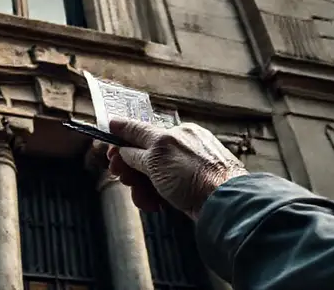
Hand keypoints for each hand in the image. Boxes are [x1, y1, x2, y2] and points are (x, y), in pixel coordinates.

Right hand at [107, 119, 246, 218]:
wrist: (223, 203)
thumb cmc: (194, 176)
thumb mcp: (157, 158)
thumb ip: (136, 153)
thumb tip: (124, 149)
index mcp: (175, 133)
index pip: (141, 130)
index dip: (122, 133)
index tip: (109, 130)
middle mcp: (182, 147)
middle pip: (145, 155)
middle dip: (129, 168)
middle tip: (120, 176)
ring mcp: (188, 167)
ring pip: (154, 175)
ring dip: (142, 187)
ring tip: (142, 199)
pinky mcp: (194, 186)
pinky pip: (167, 188)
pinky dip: (157, 196)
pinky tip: (155, 204)